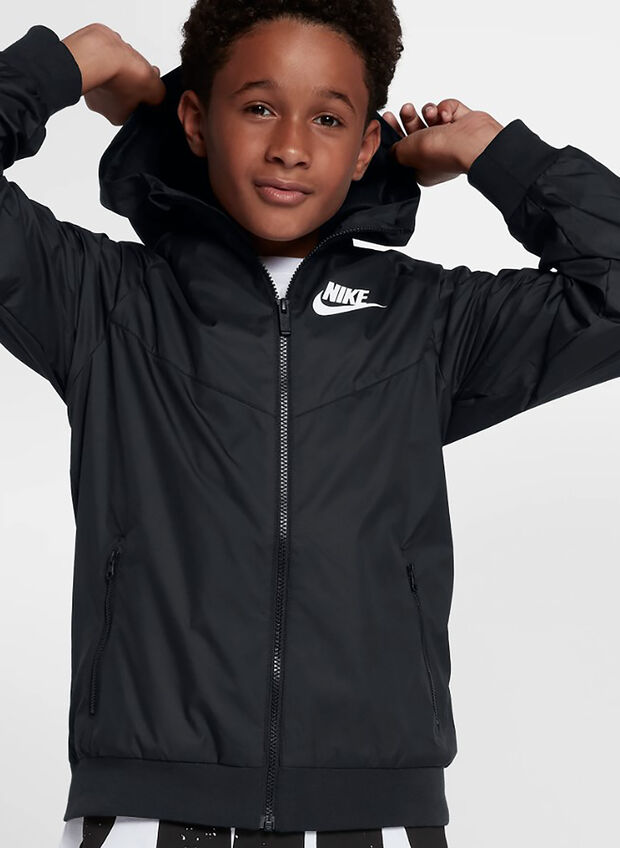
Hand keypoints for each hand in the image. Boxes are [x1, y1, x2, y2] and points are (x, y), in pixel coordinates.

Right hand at [62, 23, 165, 125]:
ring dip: (124, 65)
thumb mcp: (156, 91)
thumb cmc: (124, 74)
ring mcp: (91, 86)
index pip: (136, 108)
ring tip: (128, 58)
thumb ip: (160, 96)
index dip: (145, 94)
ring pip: (114, 75)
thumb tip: (158, 95)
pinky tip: (116, 51)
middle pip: (125, 91)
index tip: (150, 83)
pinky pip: (102, 61)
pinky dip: (110, 55)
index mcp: (117, 117)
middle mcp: (101, 106)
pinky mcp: (84, 67)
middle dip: (135, 79)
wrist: (100, 51)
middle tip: (140, 70)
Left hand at [383, 99, 503, 186]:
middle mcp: (436, 154)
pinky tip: (446, 115)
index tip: (387, 119)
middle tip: (406, 109)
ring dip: (428, 112)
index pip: (403, 149)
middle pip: (416, 132)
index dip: (394, 133)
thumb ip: (393, 150)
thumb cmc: (440, 152)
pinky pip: (448, 109)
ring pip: (431, 119)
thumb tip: (390, 149)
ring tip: (430, 113)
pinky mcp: (462, 123)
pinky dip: (446, 108)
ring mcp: (450, 138)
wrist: (472, 142)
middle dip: (409, 119)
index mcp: (422, 168)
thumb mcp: (405, 153)